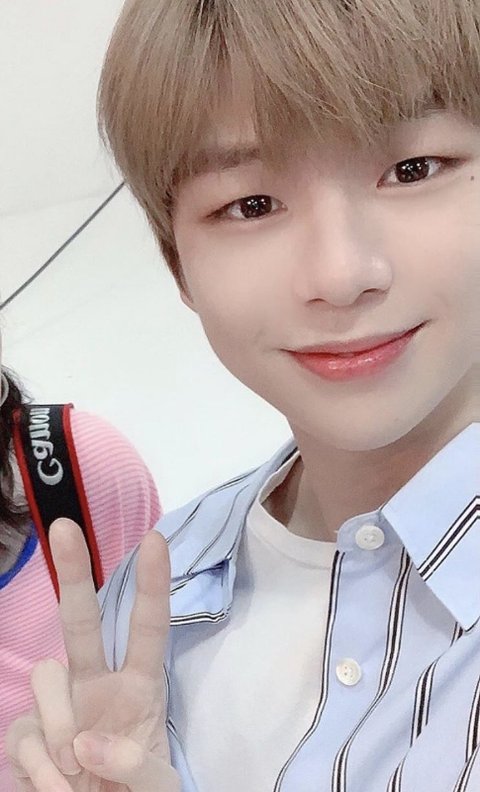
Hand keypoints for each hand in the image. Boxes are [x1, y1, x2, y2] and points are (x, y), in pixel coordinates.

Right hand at [5, 518, 179, 791]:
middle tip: (66, 527)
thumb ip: (139, 767)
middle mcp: (97, 684)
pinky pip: (22, 731)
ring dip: (59, 722)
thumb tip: (86, 743)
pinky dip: (39, 766)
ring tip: (76, 770)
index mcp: (140, 687)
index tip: (155, 539)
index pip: (149, 629)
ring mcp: (61, 706)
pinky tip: (58, 786)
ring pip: (45, 674)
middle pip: (82, 620)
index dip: (152, 584)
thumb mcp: (160, 786)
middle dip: (75, 573)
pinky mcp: (29, 735)